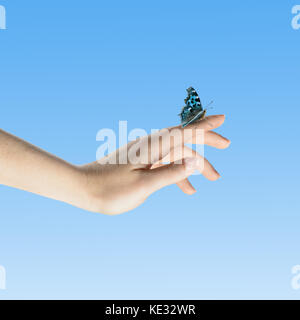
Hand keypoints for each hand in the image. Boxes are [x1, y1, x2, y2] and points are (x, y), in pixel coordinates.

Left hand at [78, 115, 229, 214]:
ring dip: (194, 164)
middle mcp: (150, 146)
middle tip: (227, 144)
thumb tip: (195, 161)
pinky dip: (178, 174)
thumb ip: (170, 173)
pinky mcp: (141, 163)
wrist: (82, 189)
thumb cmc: (110, 190)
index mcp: (151, 147)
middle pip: (184, 138)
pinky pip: (165, 164)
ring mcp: (145, 154)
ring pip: (176, 154)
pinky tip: (188, 189)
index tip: (223, 119)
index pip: (184, 131)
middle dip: (206, 141)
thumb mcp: (143, 186)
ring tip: (212, 179)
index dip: (204, 125)